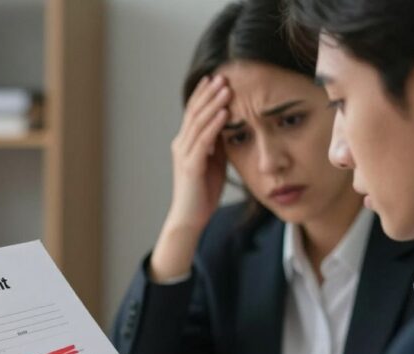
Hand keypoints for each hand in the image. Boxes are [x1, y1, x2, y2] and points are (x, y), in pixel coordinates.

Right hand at [150, 75, 231, 281]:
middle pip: (194, 112)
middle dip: (209, 93)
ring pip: (198, 123)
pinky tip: (224, 113)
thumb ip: (219, 145)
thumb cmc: (202, 193)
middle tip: (223, 75)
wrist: (189, 218)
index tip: (217, 78)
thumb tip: (232, 126)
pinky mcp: (190, 166)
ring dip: (213, 104)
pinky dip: (214, 125)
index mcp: (186, 143)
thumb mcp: (214, 163)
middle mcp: (181, 145)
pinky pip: (203, 140)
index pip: (194, 113)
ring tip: (226, 88)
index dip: (204, 95)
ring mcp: (184, 154)